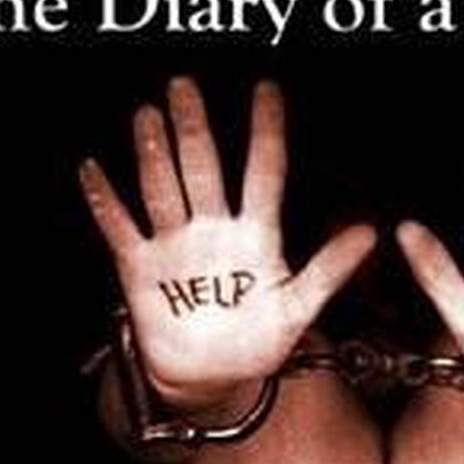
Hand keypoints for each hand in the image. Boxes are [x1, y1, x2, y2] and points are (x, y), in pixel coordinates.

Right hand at [79, 77, 375, 413]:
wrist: (211, 378)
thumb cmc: (257, 341)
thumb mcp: (298, 308)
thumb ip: (329, 269)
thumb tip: (370, 232)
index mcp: (256, 235)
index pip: (263, 171)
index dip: (266, 132)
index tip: (267, 90)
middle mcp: (213, 230)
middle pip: (204, 169)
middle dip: (194, 128)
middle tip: (185, 85)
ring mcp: (175, 246)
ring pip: (163, 189)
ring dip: (155, 154)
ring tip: (149, 116)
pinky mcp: (141, 268)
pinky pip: (120, 228)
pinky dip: (105, 202)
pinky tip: (93, 170)